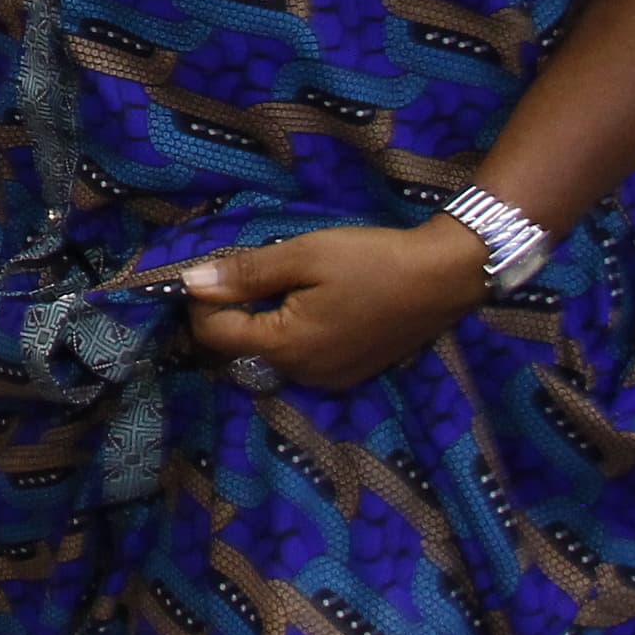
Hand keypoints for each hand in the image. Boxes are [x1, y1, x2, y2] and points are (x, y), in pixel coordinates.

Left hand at [182, 219, 486, 393]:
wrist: (443, 279)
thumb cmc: (371, 261)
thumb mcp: (303, 255)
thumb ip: (246, 274)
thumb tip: (190, 282)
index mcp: (286, 347)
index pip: (215, 335)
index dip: (203, 301)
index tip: (216, 268)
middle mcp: (303, 375)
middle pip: (241, 347)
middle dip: (233, 311)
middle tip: (254, 271)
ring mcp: (329, 380)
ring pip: (270, 353)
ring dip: (264, 321)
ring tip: (286, 283)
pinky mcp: (349, 374)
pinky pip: (301, 358)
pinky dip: (292, 332)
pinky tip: (313, 302)